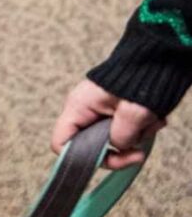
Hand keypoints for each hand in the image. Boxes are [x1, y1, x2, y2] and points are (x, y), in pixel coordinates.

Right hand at [51, 79, 165, 169]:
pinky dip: (139, 130)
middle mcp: (83, 110)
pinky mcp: (114, 111)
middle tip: (139, 151)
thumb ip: (120, 137)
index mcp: (78, 107)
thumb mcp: (133, 113)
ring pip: (110, 139)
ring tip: (151, 123)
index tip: (112, 158)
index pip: (61, 143)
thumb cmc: (140, 79)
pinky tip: (151, 119)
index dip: (82, 159)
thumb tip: (119, 146)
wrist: (155, 58)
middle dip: (118, 148)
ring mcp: (98, 110)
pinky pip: (122, 130)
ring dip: (134, 137)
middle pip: (90, 146)